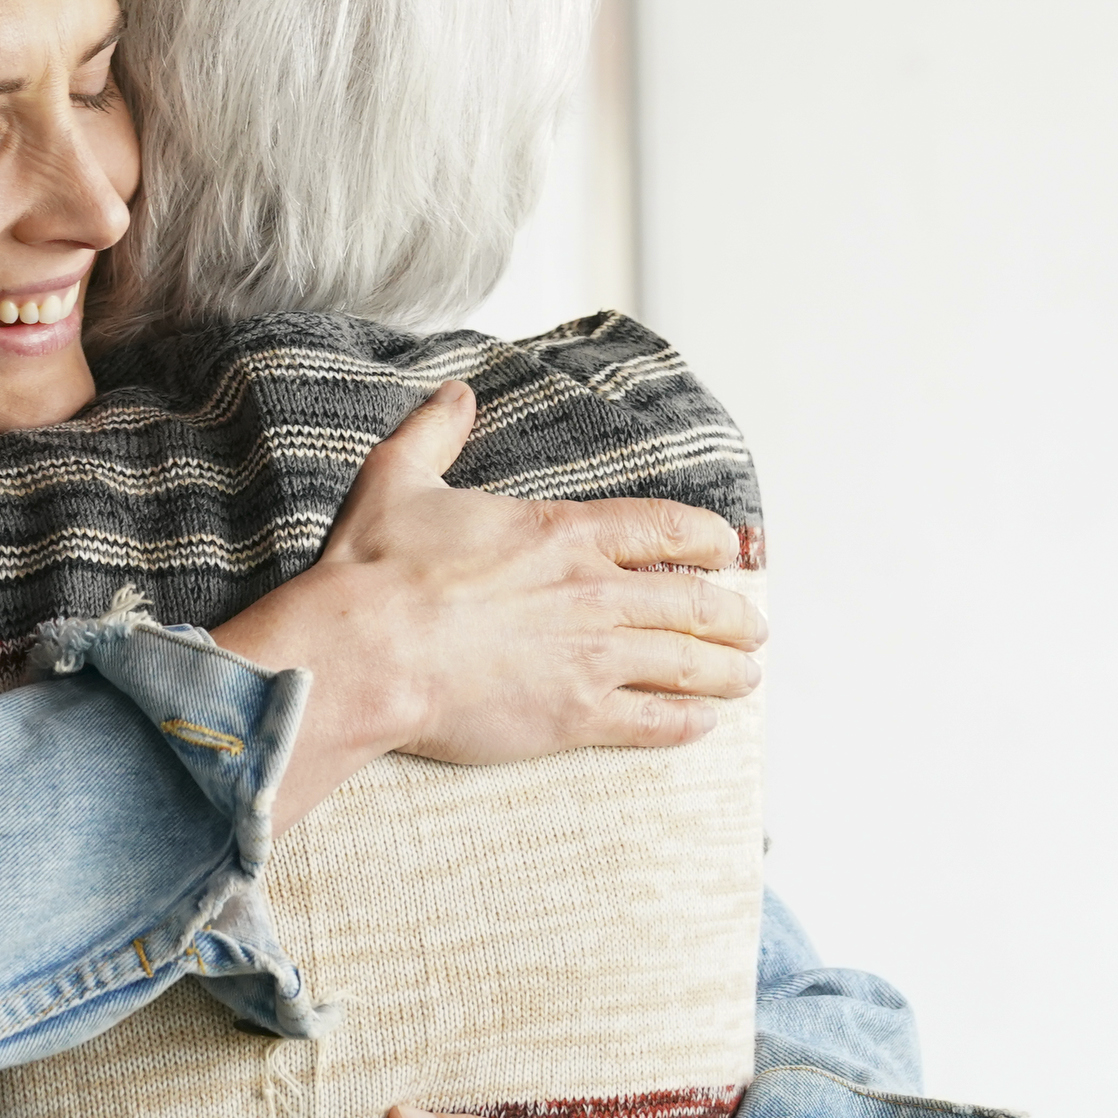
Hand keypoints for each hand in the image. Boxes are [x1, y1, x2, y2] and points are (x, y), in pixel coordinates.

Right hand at [212, 380, 762, 829]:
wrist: (365, 652)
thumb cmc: (378, 569)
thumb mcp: (400, 478)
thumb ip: (436, 432)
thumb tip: (455, 393)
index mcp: (561, 532)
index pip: (662, 528)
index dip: (705, 538)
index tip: (728, 549)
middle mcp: (593, 593)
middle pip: (692, 602)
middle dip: (732, 615)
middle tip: (752, 626)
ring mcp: (591, 658)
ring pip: (687, 663)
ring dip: (725, 671)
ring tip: (746, 678)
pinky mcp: (574, 716)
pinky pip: (653, 722)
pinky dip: (687, 723)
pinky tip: (702, 725)